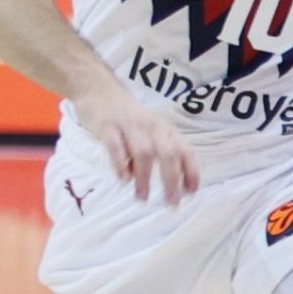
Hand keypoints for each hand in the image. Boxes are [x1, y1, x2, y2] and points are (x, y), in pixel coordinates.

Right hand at [72, 84, 199, 204]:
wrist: (100, 90)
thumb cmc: (130, 118)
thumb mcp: (153, 130)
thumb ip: (162, 151)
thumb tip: (172, 183)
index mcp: (166, 129)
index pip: (186, 150)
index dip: (191, 171)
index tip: (191, 193)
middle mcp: (152, 127)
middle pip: (169, 154)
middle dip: (172, 180)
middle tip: (171, 203)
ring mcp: (130, 126)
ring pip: (144, 152)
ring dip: (145, 178)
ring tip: (142, 198)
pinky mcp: (108, 127)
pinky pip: (116, 146)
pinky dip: (121, 164)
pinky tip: (123, 179)